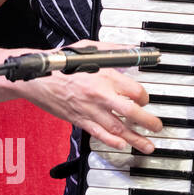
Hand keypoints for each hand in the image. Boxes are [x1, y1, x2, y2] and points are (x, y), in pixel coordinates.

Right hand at [18, 40, 160, 152]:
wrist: (35, 77)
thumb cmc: (62, 62)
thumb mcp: (91, 48)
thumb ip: (114, 50)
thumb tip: (132, 50)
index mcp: (106, 76)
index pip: (135, 91)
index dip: (145, 97)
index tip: (145, 100)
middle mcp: (100, 95)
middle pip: (131, 112)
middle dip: (148, 122)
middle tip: (158, 127)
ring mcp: (89, 109)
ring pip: (116, 127)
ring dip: (134, 138)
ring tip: (148, 146)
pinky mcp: (78, 119)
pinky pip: (98, 133)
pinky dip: (111, 141)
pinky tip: (122, 145)